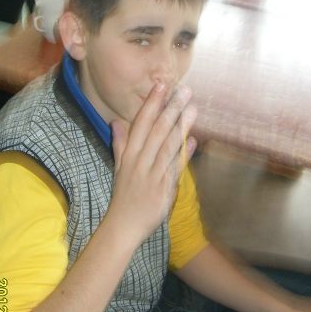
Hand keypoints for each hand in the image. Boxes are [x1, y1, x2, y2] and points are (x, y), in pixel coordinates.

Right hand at [108, 82, 197, 245]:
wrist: (123, 226)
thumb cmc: (123, 196)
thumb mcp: (119, 167)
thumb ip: (120, 143)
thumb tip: (116, 122)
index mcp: (129, 155)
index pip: (141, 123)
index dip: (151, 103)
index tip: (161, 85)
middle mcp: (140, 162)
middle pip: (157, 131)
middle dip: (170, 109)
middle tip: (184, 90)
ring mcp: (152, 175)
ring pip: (168, 146)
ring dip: (181, 126)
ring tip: (193, 108)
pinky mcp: (163, 189)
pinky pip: (174, 169)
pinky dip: (184, 154)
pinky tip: (193, 141)